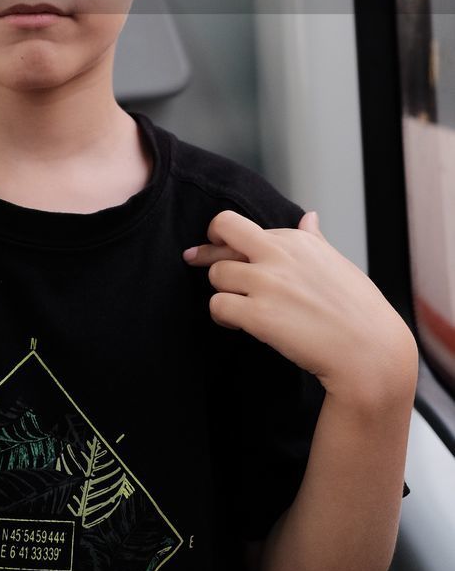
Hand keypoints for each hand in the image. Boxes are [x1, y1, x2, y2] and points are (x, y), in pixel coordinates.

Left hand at [183, 209, 417, 404]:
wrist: (371, 353)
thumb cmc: (360, 312)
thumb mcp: (338, 265)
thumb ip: (315, 240)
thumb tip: (309, 217)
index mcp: (298, 241)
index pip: (248, 227)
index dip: (231, 239)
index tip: (222, 246)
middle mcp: (279, 254)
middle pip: (223, 227)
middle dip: (210, 245)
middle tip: (197, 258)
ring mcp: (266, 283)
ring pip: (217, 273)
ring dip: (221, 289)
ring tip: (234, 305)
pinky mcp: (258, 314)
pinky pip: (218, 305)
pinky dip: (221, 315)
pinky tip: (234, 322)